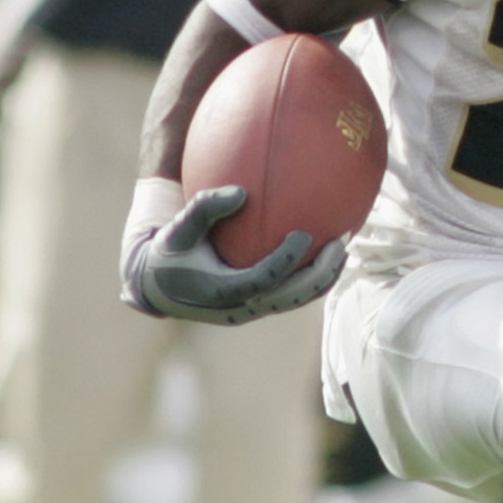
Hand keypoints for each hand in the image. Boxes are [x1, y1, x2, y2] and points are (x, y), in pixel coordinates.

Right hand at [120, 183, 346, 325]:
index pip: (263, 279)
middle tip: (342, 244)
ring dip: (322, 279)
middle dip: (319, 274)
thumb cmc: (170, 250)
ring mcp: (249, 311)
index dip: (286, 260)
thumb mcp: (179, 227)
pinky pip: (288, 296)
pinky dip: (309, 279)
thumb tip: (241, 192)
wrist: (157, 285)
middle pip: (290, 296)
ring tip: (344, 250)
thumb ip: (205, 207)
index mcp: (222, 290)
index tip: (304, 234)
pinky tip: (325, 253)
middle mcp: (239, 307)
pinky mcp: (254, 308)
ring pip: (294, 301)